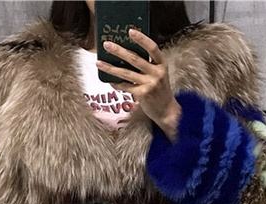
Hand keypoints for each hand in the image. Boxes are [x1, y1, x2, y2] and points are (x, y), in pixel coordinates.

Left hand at [96, 27, 181, 141]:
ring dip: (111, 68)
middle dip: (119, 51)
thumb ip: (148, 65)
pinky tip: (109, 80)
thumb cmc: (159, 90)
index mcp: (162, 64)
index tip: (130, 31)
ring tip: (99, 63)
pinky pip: (126, 86)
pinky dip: (116, 83)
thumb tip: (125, 55)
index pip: (153, 48)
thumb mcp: (158, 74)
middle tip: (106, 44)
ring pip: (126, 73)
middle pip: (135, 59)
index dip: (142, 39)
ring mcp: (150, 84)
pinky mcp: (143, 94)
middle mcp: (157, 73)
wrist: (166, 111)